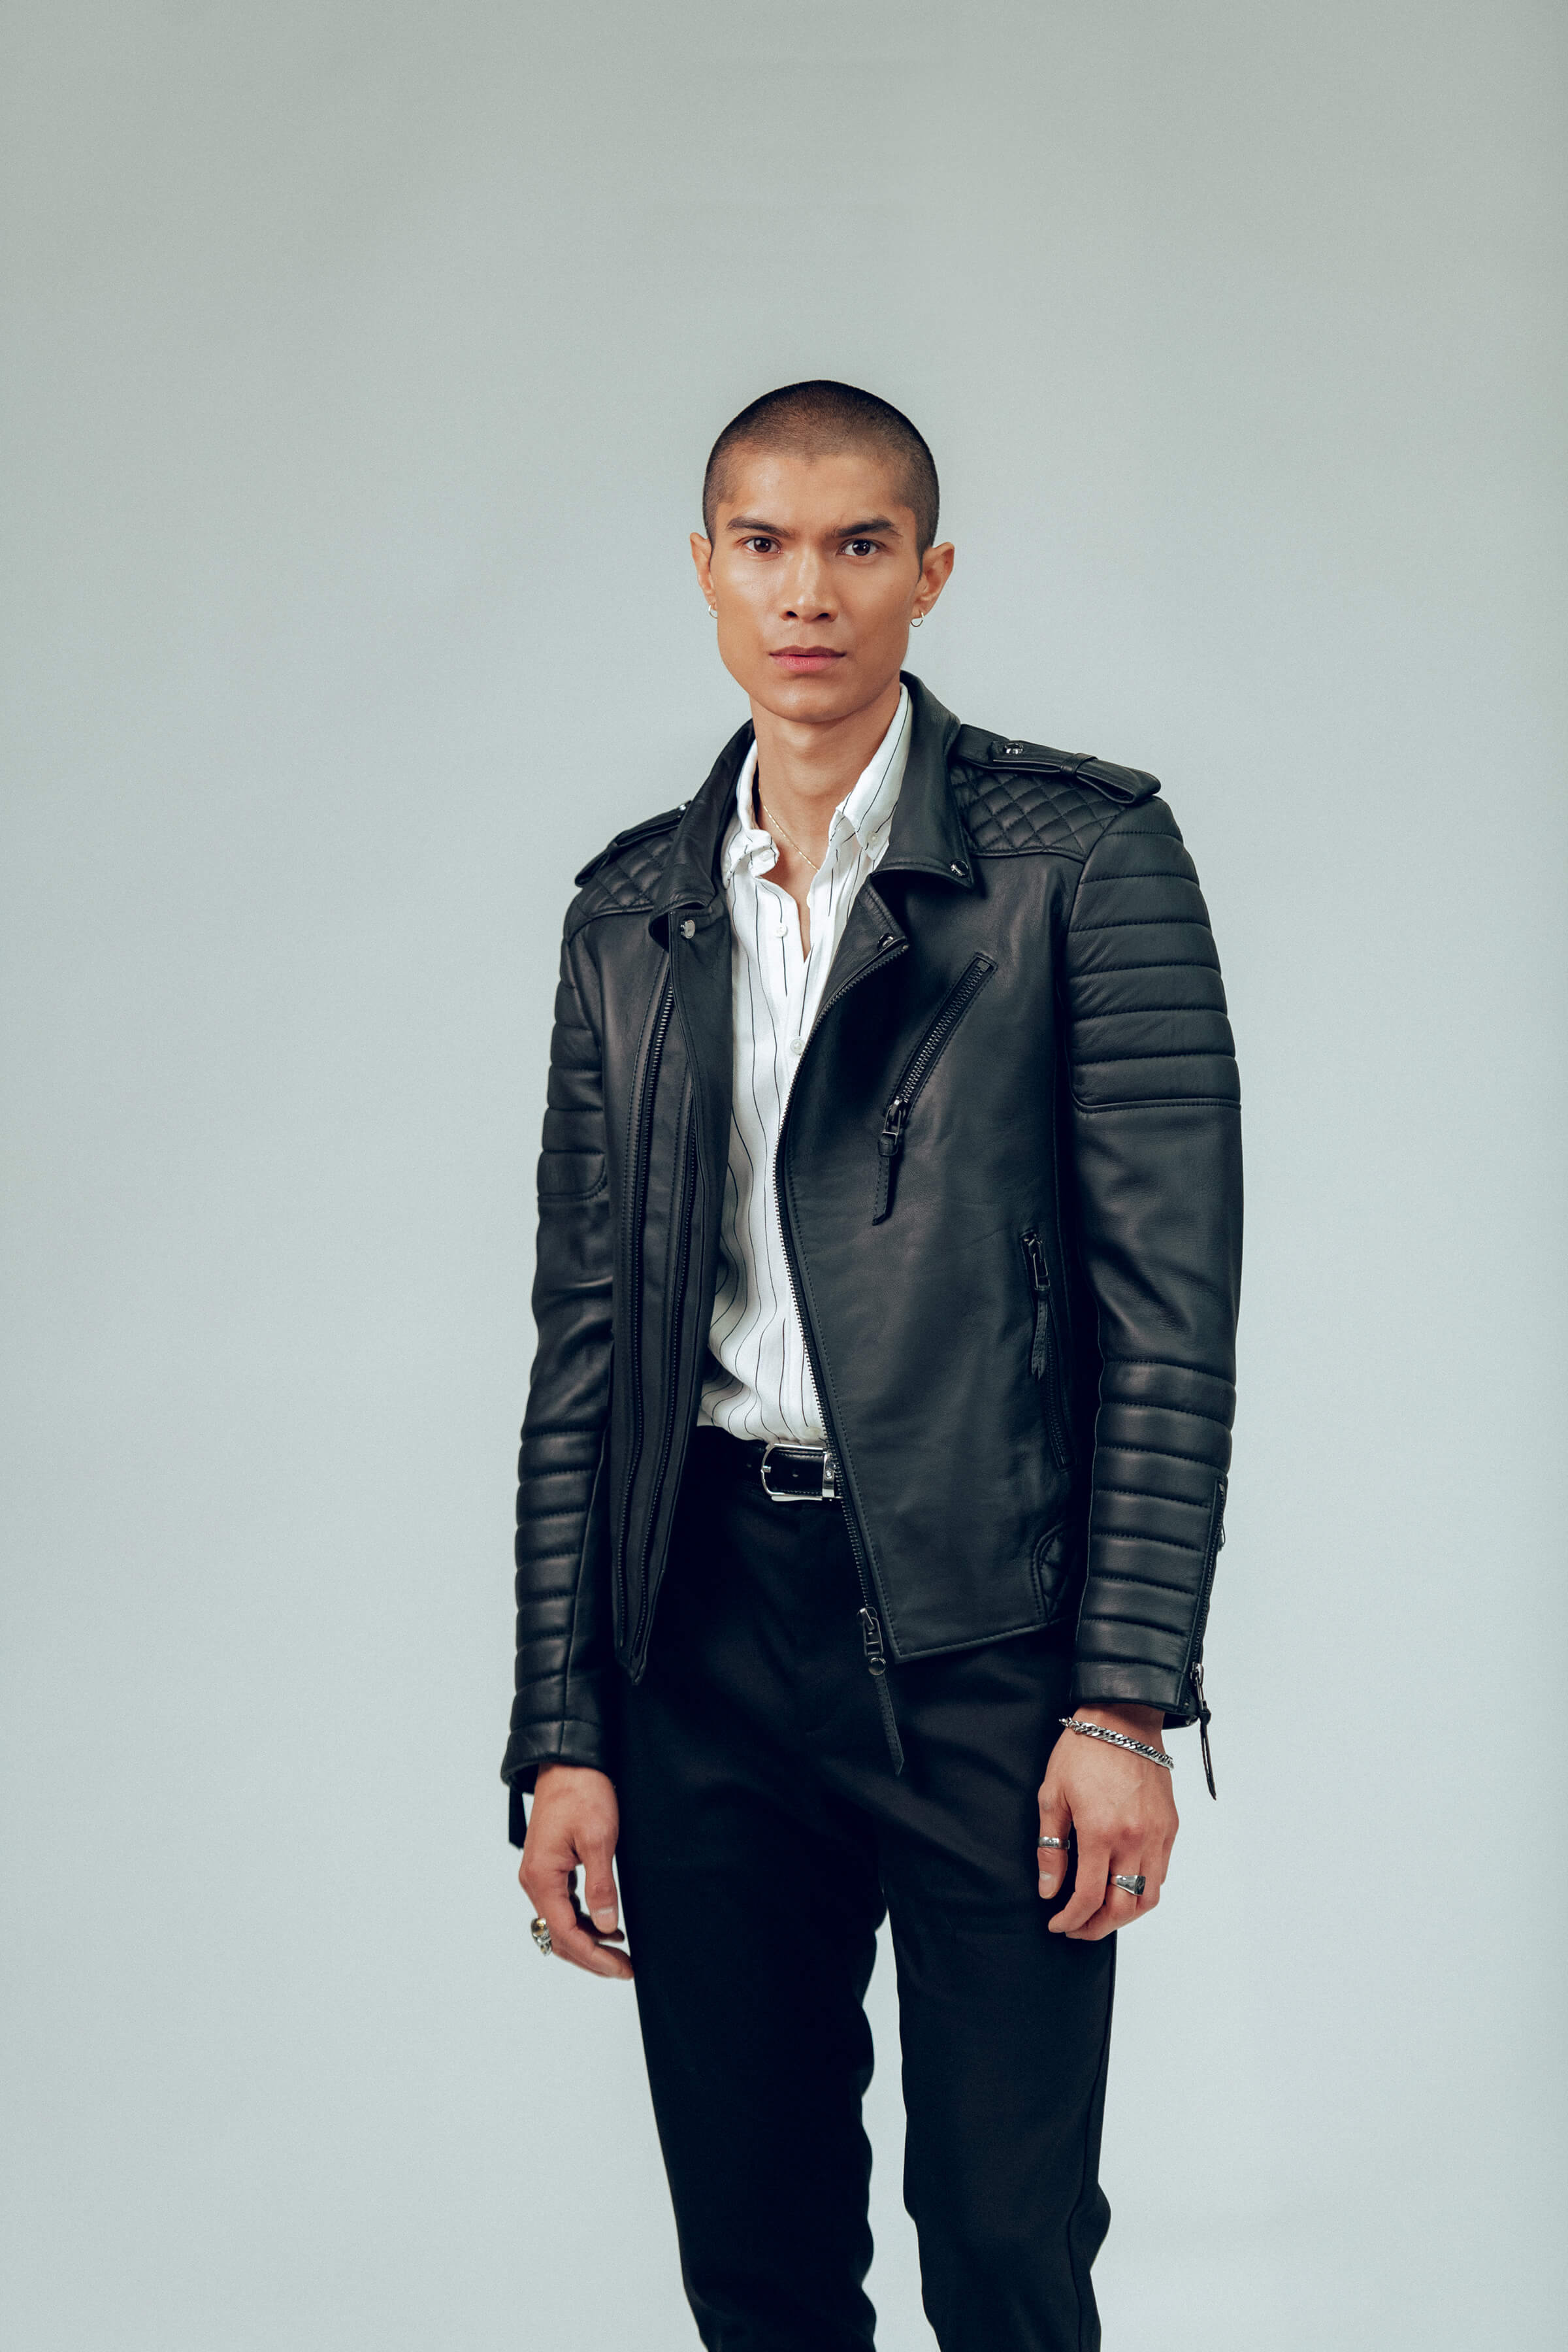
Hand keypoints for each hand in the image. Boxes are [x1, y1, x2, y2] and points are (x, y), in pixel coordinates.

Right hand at [518, 1764, 632, 1979]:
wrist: (569, 1760)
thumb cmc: (582, 1793)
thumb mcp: (598, 1840)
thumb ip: (601, 1887)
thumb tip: (607, 1926)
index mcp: (541, 1878)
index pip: (566, 1934)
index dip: (595, 1957)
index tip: (622, 1968)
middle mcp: (534, 1881)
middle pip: (560, 1935)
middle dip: (592, 1956)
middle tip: (625, 1968)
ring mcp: (540, 1874)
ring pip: (561, 1923)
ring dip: (588, 1941)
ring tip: (620, 1950)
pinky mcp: (549, 1866)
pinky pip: (563, 1905)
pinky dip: (583, 1921)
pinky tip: (607, 1924)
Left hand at [1036, 1706, 1177, 1940]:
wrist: (1123, 1717)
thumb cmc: (1083, 1751)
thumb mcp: (1052, 1795)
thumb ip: (1051, 1848)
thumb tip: (1049, 1890)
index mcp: (1102, 1832)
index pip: (1089, 1897)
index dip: (1072, 1919)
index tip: (1058, 1924)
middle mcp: (1135, 1839)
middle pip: (1123, 1907)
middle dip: (1098, 1927)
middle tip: (1077, 1927)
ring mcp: (1158, 1835)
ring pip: (1149, 1896)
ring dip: (1125, 1915)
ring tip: (1101, 1915)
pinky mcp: (1170, 1826)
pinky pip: (1161, 1873)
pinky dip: (1143, 1890)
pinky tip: (1122, 1886)